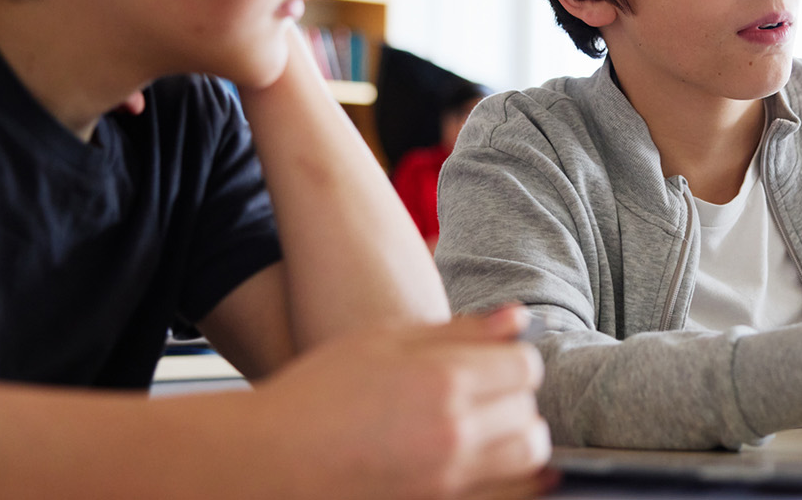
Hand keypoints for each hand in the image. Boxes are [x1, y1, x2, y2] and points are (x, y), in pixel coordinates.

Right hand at [265, 306, 551, 498]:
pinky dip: (514, 480)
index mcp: (442, 381)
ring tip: (485, 429)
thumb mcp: (384, 340)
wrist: (272, 462)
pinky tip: (491, 464)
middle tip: (485, 395)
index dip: (512, 360)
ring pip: (528, 457)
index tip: (491, 363)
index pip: (525, 367)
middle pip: (530, 413)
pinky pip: (509, 496)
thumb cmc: (320, 393)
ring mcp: (449, 480)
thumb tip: (519, 319)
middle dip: (515, 400)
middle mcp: (454, 433)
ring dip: (518, 439)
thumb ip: (459, 330)